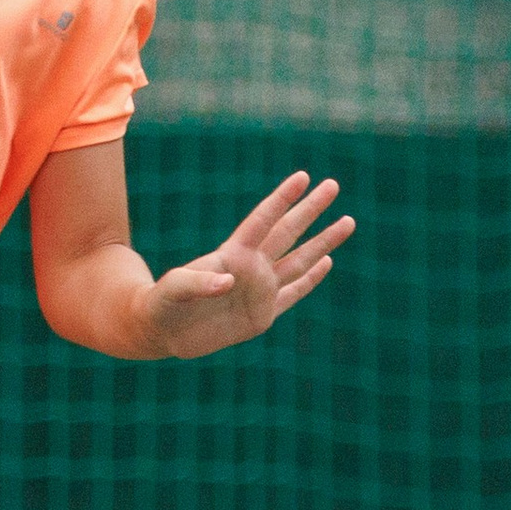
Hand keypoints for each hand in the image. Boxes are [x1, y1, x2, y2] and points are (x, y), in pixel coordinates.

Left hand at [147, 171, 352, 357]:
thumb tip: (227, 282)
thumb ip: (198, 282)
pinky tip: (327, 262)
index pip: (263, 221)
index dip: (282, 199)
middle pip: (288, 232)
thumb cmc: (162, 302)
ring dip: (323, 243)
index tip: (302, 177)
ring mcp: (260, 290)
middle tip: (332, 185)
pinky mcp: (262, 315)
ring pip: (300, 261)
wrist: (163, 332)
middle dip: (311, 210)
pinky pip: (293, 294)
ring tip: (347, 221)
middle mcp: (251, 267)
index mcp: (232, 254)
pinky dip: (311, 279)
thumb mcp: (174, 289)